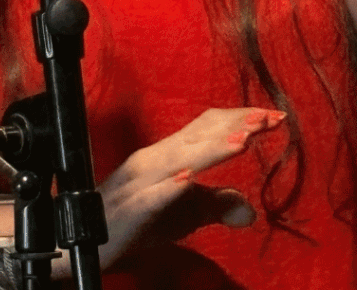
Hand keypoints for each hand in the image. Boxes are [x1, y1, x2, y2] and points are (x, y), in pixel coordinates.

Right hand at [95, 107, 285, 267]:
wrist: (82, 239)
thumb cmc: (134, 221)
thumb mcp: (182, 213)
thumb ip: (214, 204)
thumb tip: (251, 210)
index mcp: (167, 155)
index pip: (207, 128)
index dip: (239, 120)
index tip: (274, 117)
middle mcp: (153, 160)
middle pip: (198, 136)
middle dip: (233, 126)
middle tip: (268, 119)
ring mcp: (139, 183)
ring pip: (179, 160)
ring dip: (210, 149)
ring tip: (241, 142)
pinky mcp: (129, 210)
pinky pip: (150, 197)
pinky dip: (169, 187)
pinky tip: (188, 180)